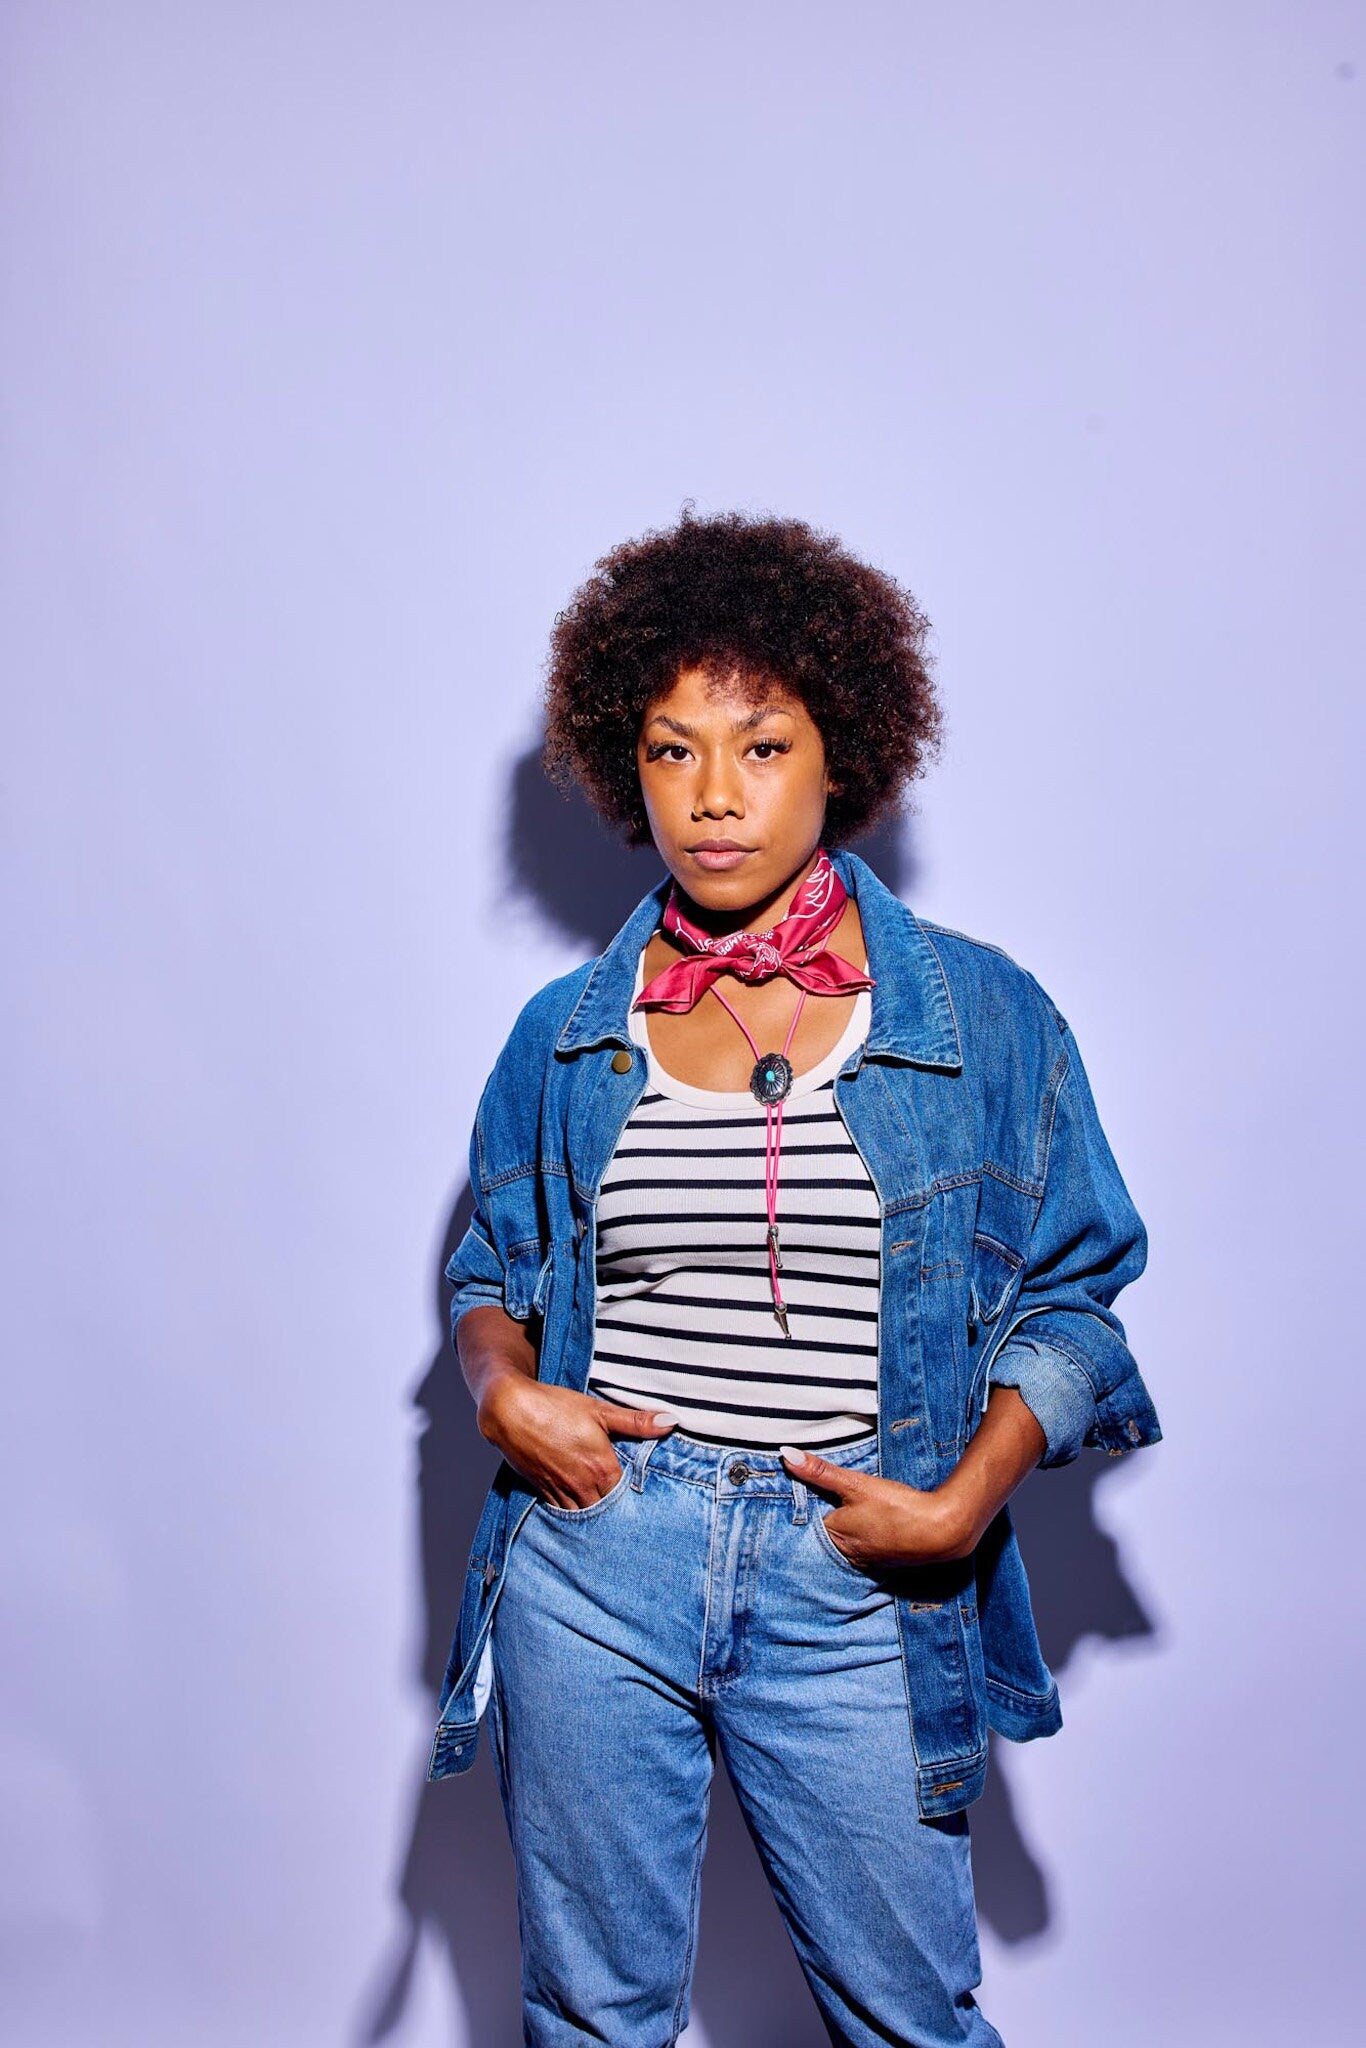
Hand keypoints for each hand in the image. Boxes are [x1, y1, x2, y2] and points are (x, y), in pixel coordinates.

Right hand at [479, 1373, 679, 1508]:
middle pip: (607, 1512)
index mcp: (602, 1468)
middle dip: (616, 1514)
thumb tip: (671, 1422)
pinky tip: (580, 1512)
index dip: (635, 1500)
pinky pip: (563, 1513)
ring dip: (595, 1517)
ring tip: (607, 1522)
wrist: (510, 1410)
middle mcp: (583, 1485)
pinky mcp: (543, 1491)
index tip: (646, 1505)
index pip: (627, 1497)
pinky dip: (573, 1514)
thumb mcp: (599, 1411)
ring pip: (585, 1517)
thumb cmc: (555, 1407)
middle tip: (629, 1523)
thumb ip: (637, 1422)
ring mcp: (561, 1492)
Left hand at [779, 1446, 976, 1567]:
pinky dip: (867, 1536)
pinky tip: (876, 1524)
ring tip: (856, 1510)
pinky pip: (867, 1548)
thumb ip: (820, 1471)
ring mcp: (868, 1561)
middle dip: (828, 1515)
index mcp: (834, 1536)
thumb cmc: (897, 1507)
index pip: (809, 1520)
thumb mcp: (855, 1483)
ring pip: (848, 1540)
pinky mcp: (887, 1561)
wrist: (942, 1530)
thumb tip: (786, 1454)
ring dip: (850, 1527)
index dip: (810, 1503)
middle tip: (835, 1497)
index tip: (810, 1490)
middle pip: (828, 1532)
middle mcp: (847, 1554)